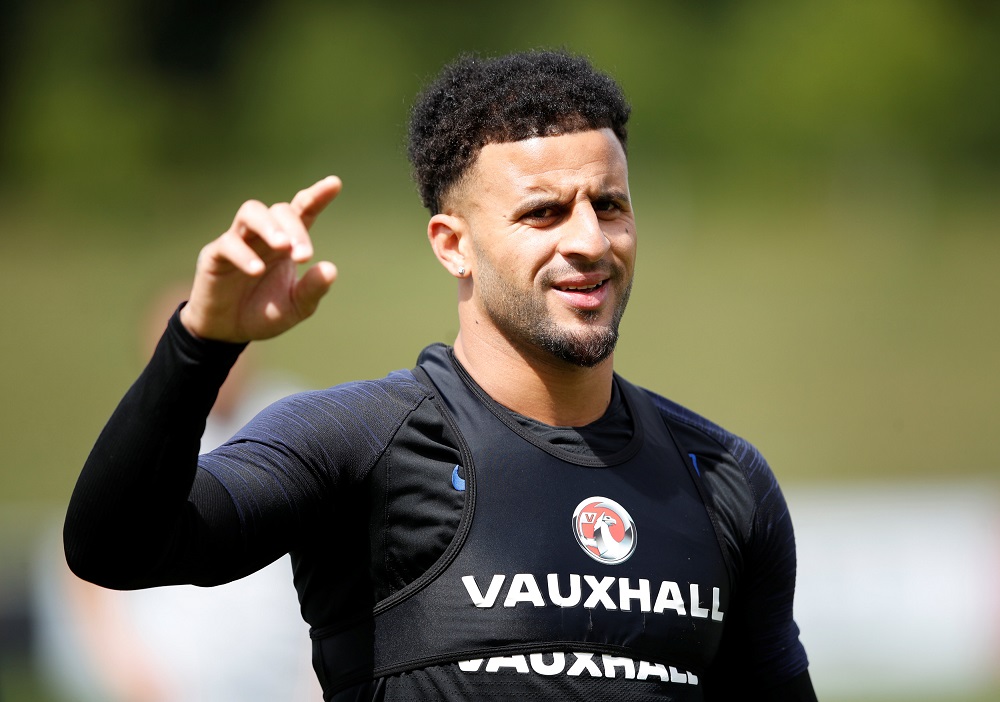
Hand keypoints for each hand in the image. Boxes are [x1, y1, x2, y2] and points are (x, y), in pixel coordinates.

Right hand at [180, 176, 341, 342]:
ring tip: (283, 246)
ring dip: (269, 225)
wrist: (229, 332)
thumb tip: (331, 269)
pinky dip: (244, 255)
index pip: (302, 211)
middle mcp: (263, 235)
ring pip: (250, 212)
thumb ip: (312, 289)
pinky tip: (257, 270)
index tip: (334, 183)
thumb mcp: (296, 307)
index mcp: (287, 243)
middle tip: (304, 256)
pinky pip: (228, 244)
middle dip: (295, 229)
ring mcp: (238, 241)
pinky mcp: (214, 255)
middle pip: (279, 211)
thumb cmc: (264, 312)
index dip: (317, 196)